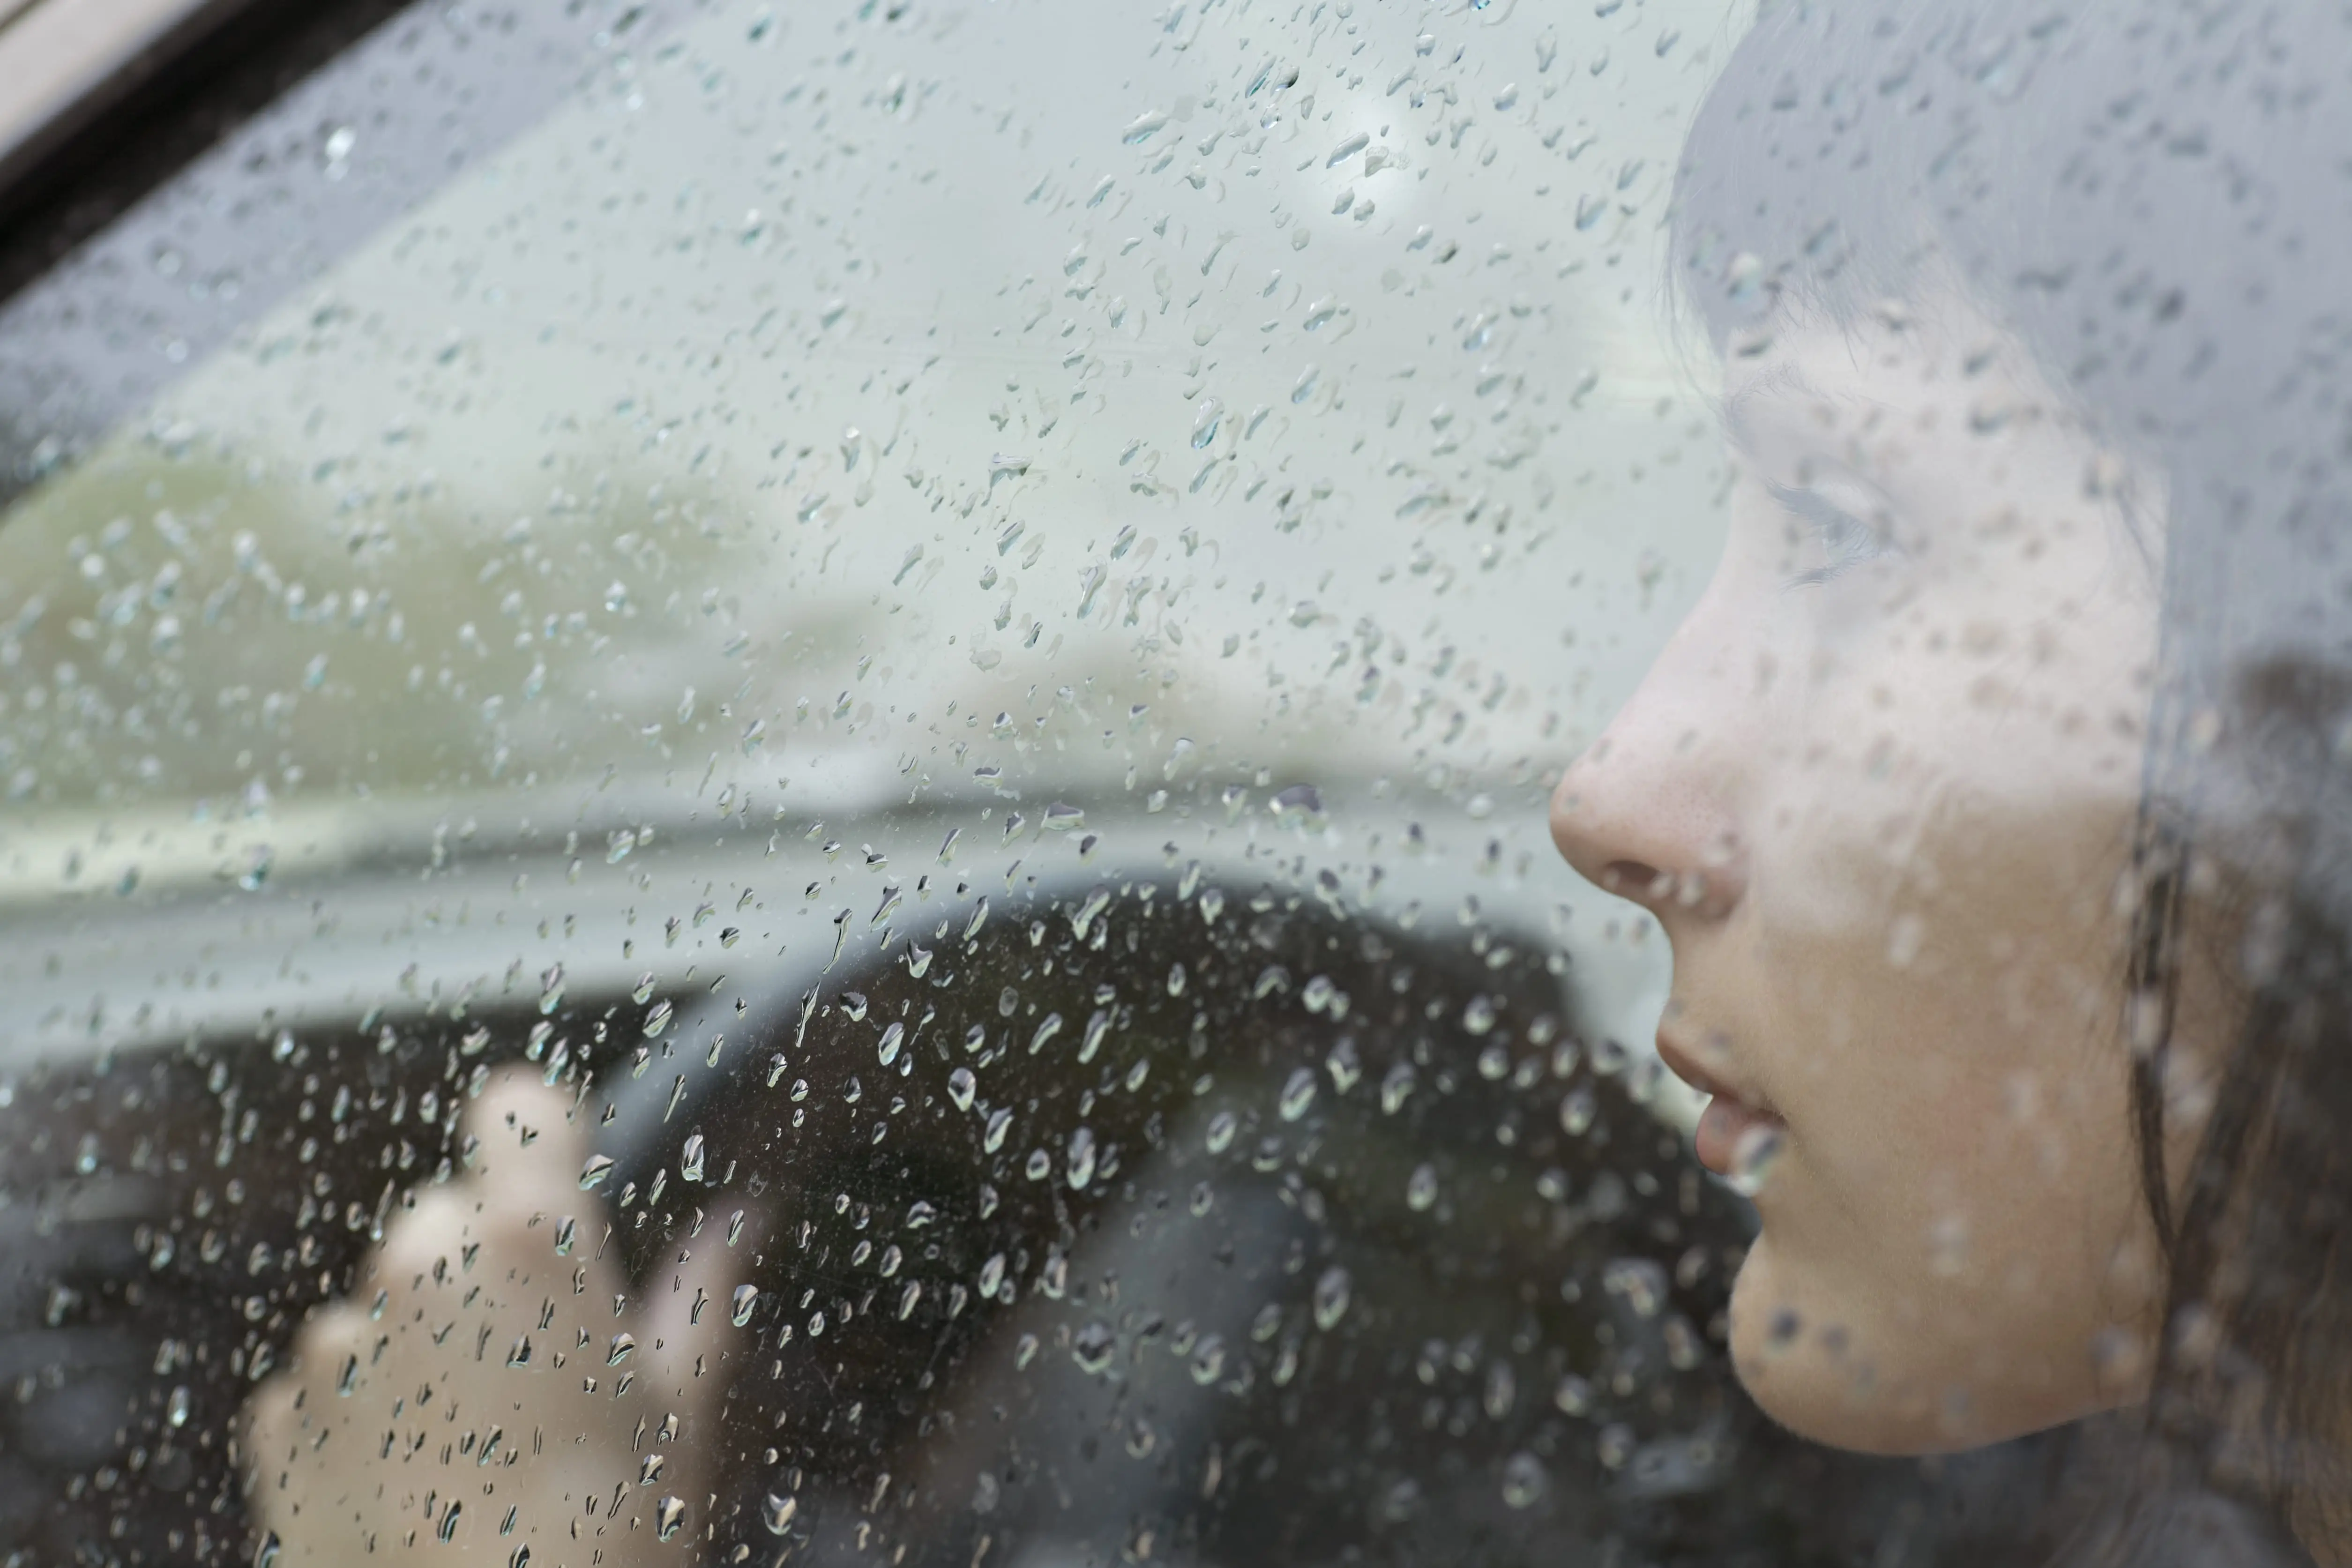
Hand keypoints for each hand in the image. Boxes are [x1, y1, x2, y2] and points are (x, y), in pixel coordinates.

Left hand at [242, 1069, 754, 1564]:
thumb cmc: (614, 1526)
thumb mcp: (681, 1404)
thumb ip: (704, 1293)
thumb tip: (742, 1221)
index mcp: (529, 1236)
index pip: (518, 1106)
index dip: (537, 1133)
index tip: (551, 1171)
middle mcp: (420, 1261)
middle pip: (445, 1218)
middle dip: (479, 1275)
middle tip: (530, 1368)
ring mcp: (339, 1341)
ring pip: (379, 1308)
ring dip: (414, 1352)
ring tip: (467, 1446)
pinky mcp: (279, 1420)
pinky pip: (318, 1388)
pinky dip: (354, 1421)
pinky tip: (409, 1483)